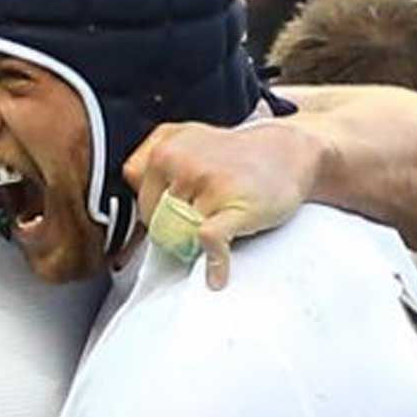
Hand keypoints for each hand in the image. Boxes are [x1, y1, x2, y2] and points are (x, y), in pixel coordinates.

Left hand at [125, 120, 322, 288]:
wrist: (289, 152)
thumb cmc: (235, 156)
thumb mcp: (186, 141)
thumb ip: (150, 165)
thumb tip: (127, 209)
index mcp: (165, 146)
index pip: (140, 202)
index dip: (158, 218)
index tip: (176, 219)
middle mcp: (181, 161)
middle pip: (158, 222)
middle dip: (175, 231)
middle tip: (204, 222)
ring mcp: (208, 183)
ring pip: (180, 235)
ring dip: (196, 244)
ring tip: (220, 226)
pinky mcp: (234, 206)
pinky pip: (208, 242)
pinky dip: (214, 264)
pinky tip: (217, 275)